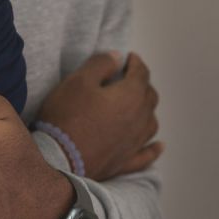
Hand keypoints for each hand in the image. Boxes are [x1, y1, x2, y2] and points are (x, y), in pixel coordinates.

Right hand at [37, 52, 161, 180]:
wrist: (58, 158)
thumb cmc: (67, 116)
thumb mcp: (78, 80)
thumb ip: (100, 64)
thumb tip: (117, 56)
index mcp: (131, 95)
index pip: (141, 73)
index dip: (136, 63)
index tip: (129, 58)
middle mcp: (139, 119)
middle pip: (150, 96)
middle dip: (142, 84)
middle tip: (129, 78)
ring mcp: (134, 143)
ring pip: (151, 123)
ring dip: (147, 111)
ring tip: (139, 105)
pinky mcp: (125, 162)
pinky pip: (147, 154)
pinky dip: (154, 148)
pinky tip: (159, 145)